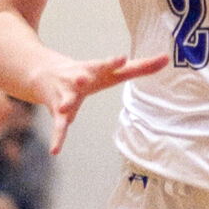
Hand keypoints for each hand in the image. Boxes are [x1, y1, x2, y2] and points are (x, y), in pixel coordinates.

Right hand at [42, 52, 168, 153]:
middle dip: (87, 75)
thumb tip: (166, 59)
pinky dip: (57, 137)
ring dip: (66, 104)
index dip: (118, 62)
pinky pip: (58, 125)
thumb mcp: (109, 70)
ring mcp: (67, 94)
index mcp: (96, 69)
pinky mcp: (57, 109)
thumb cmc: (85, 71)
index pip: (111, 65)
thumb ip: (139, 66)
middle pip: (86, 75)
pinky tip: (55, 151)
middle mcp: (80, 78)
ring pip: (67, 99)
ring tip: (64, 109)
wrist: (42, 72)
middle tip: (88, 76)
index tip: (124, 58)